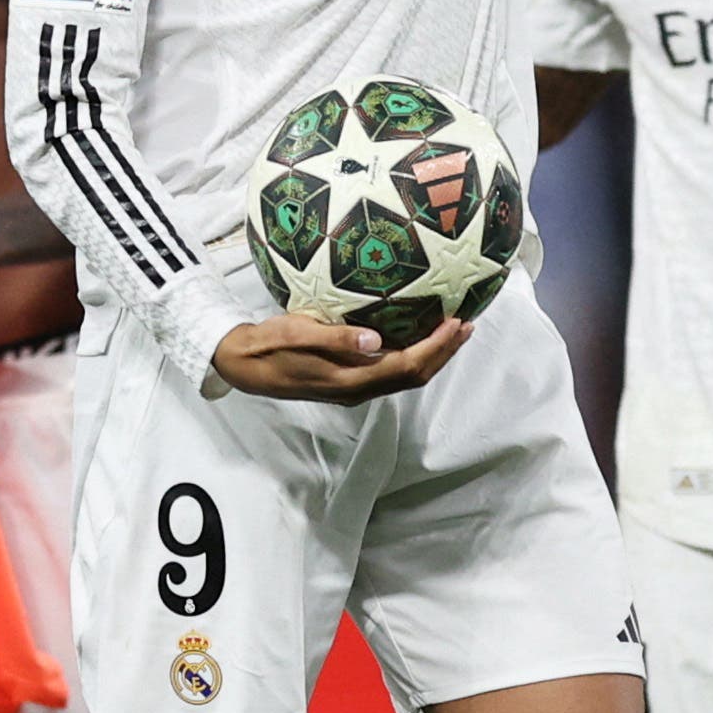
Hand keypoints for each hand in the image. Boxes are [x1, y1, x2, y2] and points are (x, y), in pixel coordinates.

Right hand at [210, 310, 471, 404]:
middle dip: (443, 352)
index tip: (455, 323)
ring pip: (405, 377)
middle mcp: (358, 389)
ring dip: (432, 355)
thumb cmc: (270, 344)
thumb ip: (336, 338)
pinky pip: (392, 373)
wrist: (246, 366)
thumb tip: (375, 340)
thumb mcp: (297, 333)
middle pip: (413, 376)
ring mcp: (354, 389)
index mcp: (349, 379)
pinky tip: (419, 337)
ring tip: (453, 331)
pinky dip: (414, 355)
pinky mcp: (350, 381)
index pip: (406, 366)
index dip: (435, 347)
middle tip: (467, 324)